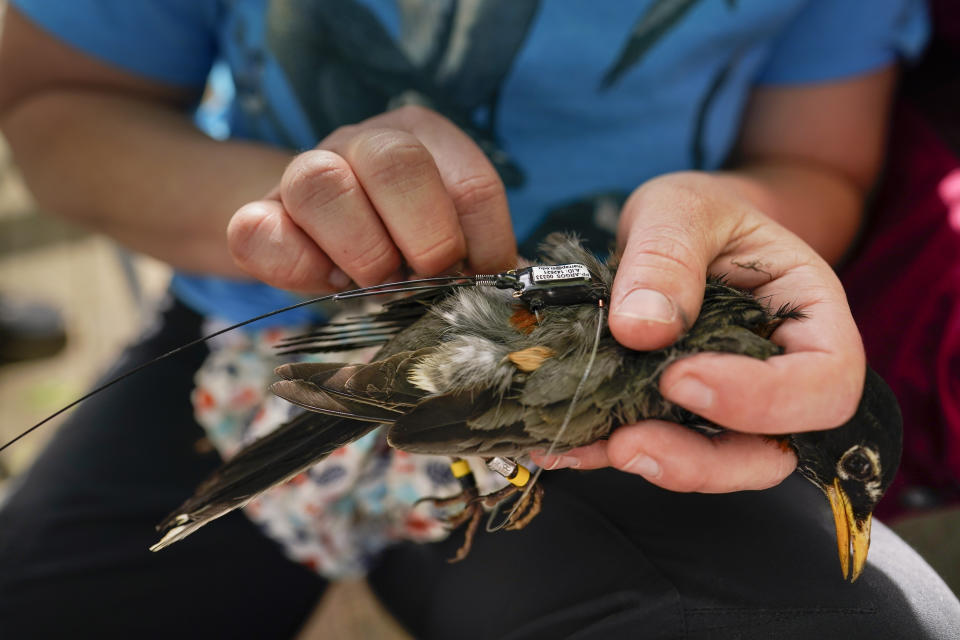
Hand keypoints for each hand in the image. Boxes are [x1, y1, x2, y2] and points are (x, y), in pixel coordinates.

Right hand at [226, 106, 516, 291]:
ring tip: (373, 281)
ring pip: (319, 183)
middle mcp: (366, 141)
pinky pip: (257, 229)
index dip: (485, 246)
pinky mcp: (257, 213)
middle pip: (397, 162)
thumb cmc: (399, 244)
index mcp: (427, 140)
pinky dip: (295, 266)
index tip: (479, 279)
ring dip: (360, 251)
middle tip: (425, 277)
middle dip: (425, 238)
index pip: (473, 186)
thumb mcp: (446, 245)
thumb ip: (476, 261)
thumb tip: (510, 306)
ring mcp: (304, 170)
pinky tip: (323, 279)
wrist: (320, 236)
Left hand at [532, 171, 864, 492]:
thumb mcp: (682, 210)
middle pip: (774, 448)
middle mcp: (783, 374)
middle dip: (703, 461)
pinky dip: (613, 454)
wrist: (677, 230)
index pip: (825, 382)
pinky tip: (568, 446)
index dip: (764, 398)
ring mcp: (735, 406)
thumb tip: (641, 328)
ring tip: (595, 447)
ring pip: (719, 465)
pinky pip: (662, 451)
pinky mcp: (684, 419)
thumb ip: (667, 257)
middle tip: (629, 442)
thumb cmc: (700, 213)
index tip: (680, 378)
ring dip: (658, 466)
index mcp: (811, 316)